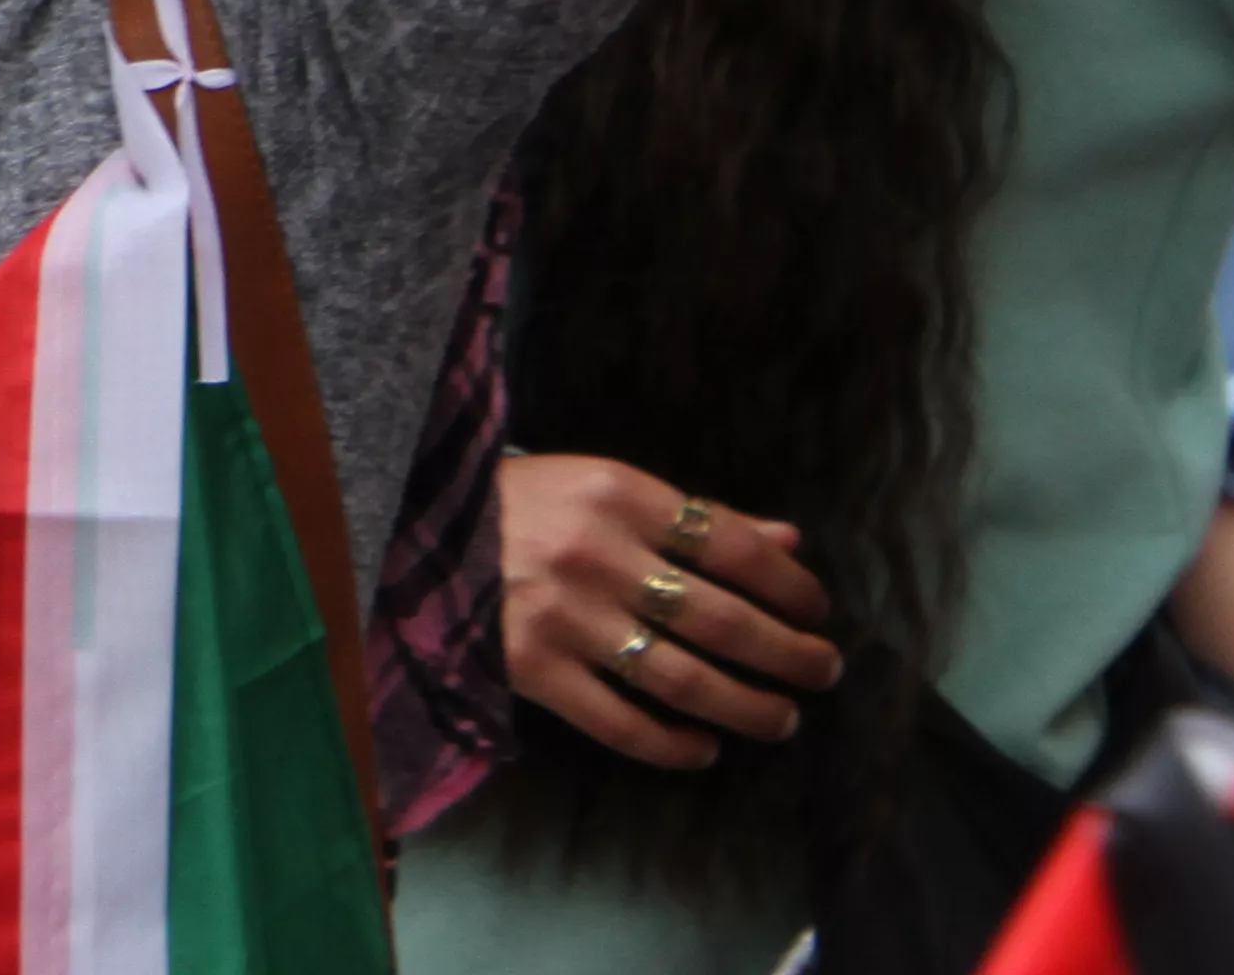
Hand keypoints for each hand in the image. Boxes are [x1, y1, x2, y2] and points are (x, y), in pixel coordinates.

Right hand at [495, 452, 843, 768]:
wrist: (411, 528)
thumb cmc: (521, 504)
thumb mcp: (603, 485)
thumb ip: (695, 516)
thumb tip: (788, 543)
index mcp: (618, 494)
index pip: (731, 546)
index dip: (789, 585)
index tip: (816, 609)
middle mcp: (596, 555)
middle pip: (720, 619)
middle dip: (785, 652)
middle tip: (822, 671)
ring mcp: (562, 617)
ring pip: (681, 678)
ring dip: (745, 706)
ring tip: (779, 718)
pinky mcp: (530, 668)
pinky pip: (618, 722)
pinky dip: (670, 744)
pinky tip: (703, 749)